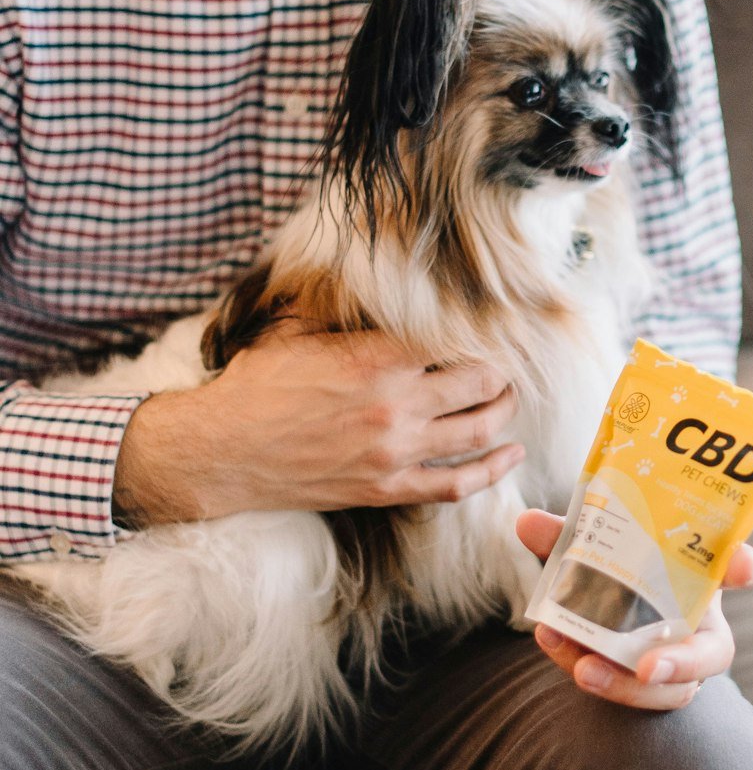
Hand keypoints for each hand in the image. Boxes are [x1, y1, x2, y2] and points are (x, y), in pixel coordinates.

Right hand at [114, 323, 522, 525]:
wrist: (222, 451)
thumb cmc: (254, 386)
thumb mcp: (296, 330)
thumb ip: (343, 311)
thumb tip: (372, 280)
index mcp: (374, 358)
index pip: (453, 339)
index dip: (476, 331)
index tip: (485, 327)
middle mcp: (394, 405)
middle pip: (479, 381)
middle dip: (499, 369)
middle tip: (503, 362)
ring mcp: (395, 452)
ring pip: (479, 432)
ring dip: (505, 411)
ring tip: (510, 398)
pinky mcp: (387, 489)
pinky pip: (456, 484)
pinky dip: (492, 470)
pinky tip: (512, 454)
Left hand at [515, 508, 752, 710]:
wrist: (605, 601)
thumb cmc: (616, 563)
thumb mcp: (595, 543)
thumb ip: (568, 535)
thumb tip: (527, 523)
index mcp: (701, 576)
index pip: (736, 567)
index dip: (743, 566)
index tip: (741, 566)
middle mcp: (698, 625)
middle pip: (711, 654)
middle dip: (682, 663)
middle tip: (647, 667)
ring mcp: (675, 663)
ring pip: (668, 691)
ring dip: (624, 685)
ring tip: (584, 669)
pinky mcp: (643, 687)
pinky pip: (625, 692)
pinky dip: (588, 671)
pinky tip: (555, 645)